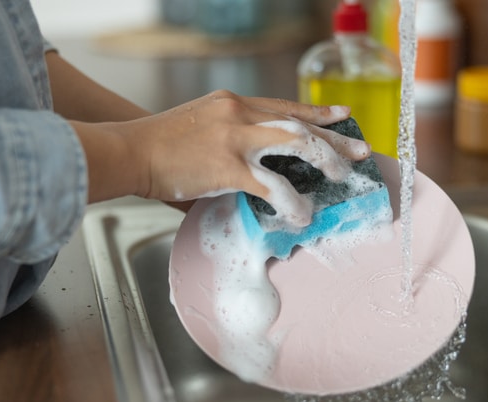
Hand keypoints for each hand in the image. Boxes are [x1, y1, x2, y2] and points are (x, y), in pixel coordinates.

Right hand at [73, 90, 370, 225]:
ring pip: (295, 142)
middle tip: (358, 152)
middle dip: (333, 137)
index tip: (341, 115)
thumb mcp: (201, 128)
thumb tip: (253, 176)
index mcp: (233, 103)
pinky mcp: (228, 166)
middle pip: (299, 121)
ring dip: (325, 159)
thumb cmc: (159, 144)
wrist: (129, 149)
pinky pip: (272, 186)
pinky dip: (292, 201)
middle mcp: (239, 113)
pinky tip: (302, 214)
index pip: (285, 105)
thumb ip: (232, 146)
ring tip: (343, 177)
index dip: (317, 110)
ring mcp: (235, 138)